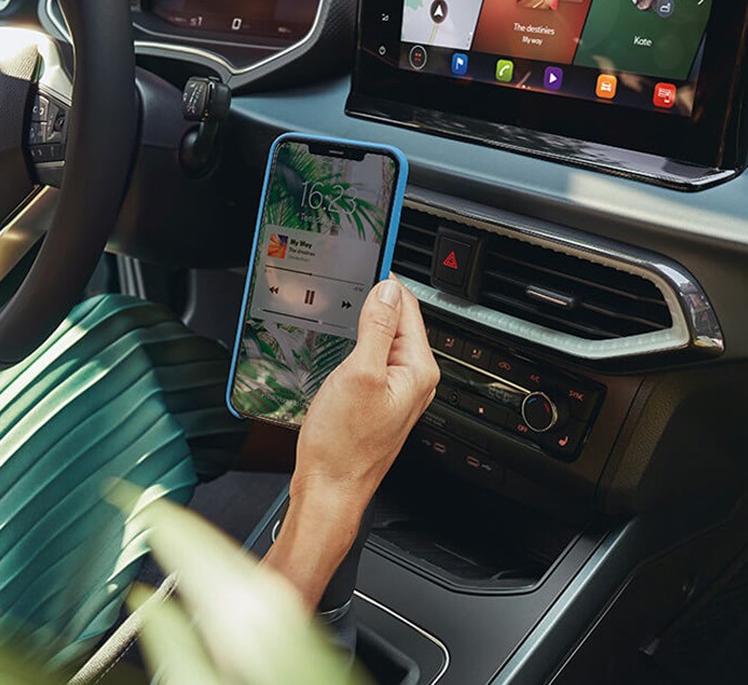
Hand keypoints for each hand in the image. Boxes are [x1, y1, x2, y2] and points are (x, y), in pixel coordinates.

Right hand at [262, 278, 438, 608]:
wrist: (328, 490)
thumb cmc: (343, 445)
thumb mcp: (358, 373)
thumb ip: (377, 328)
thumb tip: (388, 289)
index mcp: (418, 369)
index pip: (408, 307)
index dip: (386, 281)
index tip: (369, 256)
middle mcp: (414, 380)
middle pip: (397, 322)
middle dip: (374, 302)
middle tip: (346, 279)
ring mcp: (396, 392)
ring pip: (382, 342)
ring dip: (362, 325)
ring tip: (339, 309)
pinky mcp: (377, 402)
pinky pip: (371, 362)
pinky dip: (355, 347)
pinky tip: (338, 346)